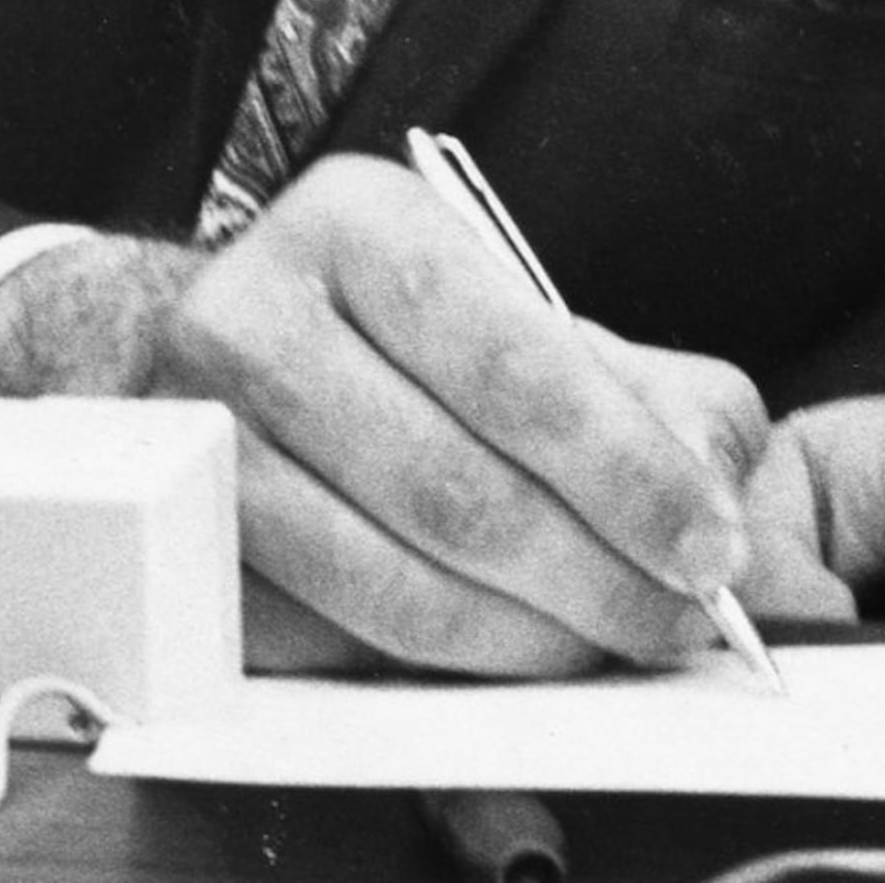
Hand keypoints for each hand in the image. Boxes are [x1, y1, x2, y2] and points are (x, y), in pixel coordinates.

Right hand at [0, 155, 766, 677]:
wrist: (214, 339)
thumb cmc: (405, 329)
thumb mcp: (522, 303)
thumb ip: (641, 383)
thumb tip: (714, 482)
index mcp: (359, 222)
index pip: (517, 366)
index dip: (629, 473)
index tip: (713, 548)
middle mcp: (250, 316)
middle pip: (456, 488)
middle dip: (595, 575)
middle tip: (677, 620)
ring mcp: (188, 440)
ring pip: (388, 581)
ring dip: (524, 637)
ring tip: (605, 642)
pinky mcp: (170, 549)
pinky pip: (324, 637)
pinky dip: (431, 663)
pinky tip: (502, 651)